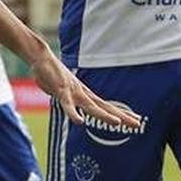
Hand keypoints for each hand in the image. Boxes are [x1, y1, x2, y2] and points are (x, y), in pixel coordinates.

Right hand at [28, 43, 143, 127]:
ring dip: (104, 115)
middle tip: (138, 123)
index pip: (107, 106)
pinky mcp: (61, 91)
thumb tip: (70, 103)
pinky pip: (67, 105)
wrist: (42, 58)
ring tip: (118, 123)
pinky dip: (73, 113)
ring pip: (91, 107)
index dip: (121, 113)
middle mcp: (83, 94)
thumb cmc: (51, 74)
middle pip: (105, 107)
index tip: (136, 119)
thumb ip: (69, 97)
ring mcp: (73, 92)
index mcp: (85, 94)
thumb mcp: (64, 88)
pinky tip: (79, 122)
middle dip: (121, 116)